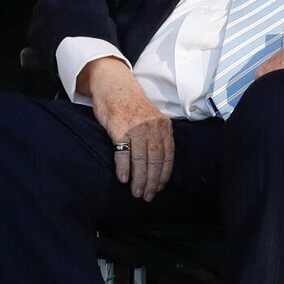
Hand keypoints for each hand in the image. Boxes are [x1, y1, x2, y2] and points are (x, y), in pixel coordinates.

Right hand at [78, 56, 174, 200]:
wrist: (115, 86)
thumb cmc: (132, 106)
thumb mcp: (152, 118)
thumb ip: (157, 136)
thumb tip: (159, 163)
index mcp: (163, 126)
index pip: (168, 156)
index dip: (164, 174)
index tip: (159, 187)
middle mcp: (152, 127)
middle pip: (155, 161)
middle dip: (152, 181)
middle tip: (148, 196)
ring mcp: (136, 128)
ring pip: (140, 160)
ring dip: (139, 179)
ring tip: (136, 192)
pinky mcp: (119, 129)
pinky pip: (123, 153)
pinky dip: (124, 168)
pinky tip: (123, 179)